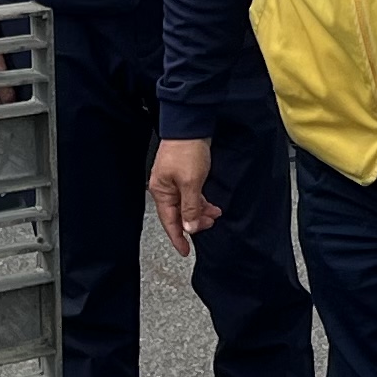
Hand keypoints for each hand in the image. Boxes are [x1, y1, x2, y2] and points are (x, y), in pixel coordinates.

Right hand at [149, 137, 220, 256]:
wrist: (191, 125)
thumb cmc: (187, 150)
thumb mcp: (191, 183)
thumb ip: (190, 207)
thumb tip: (189, 227)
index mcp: (161, 192)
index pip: (169, 222)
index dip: (178, 238)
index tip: (185, 251)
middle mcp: (165, 188)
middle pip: (179, 214)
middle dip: (195, 222)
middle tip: (209, 224)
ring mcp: (174, 181)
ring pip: (187, 204)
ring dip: (201, 211)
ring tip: (215, 212)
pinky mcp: (183, 174)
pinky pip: (191, 194)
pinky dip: (200, 200)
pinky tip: (210, 203)